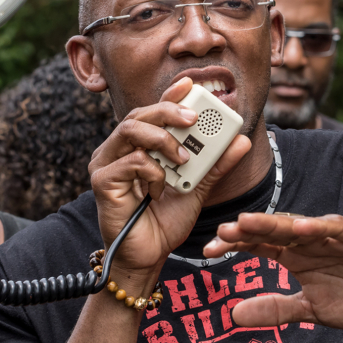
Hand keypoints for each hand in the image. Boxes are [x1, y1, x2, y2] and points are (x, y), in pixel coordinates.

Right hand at [89, 77, 250, 279]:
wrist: (148, 257)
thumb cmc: (165, 222)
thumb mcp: (198, 188)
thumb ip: (215, 164)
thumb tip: (241, 140)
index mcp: (136, 147)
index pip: (151, 112)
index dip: (169, 96)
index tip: (189, 84)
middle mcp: (117, 150)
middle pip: (138, 114)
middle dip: (168, 111)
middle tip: (194, 119)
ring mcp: (105, 163)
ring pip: (131, 129)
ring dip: (162, 139)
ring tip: (182, 158)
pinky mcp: (102, 180)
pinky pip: (131, 162)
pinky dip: (153, 172)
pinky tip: (160, 190)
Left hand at [204, 213, 342, 328]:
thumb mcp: (311, 308)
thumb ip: (276, 308)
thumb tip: (233, 315)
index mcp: (294, 254)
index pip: (258, 245)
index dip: (235, 246)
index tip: (208, 251)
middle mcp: (307, 239)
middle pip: (272, 231)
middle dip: (246, 230)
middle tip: (222, 231)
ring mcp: (332, 234)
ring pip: (298, 225)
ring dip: (273, 223)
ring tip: (248, 222)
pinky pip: (336, 228)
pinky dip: (319, 226)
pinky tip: (301, 226)